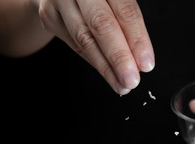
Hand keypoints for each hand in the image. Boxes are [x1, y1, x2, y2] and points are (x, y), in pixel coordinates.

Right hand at [36, 0, 154, 93]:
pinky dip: (94, 61)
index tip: (146, 64)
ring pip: (84, 38)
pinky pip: (75, 44)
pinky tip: (108, 74)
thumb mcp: (116, 1)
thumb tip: (139, 61)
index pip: (125, 10)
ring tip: (121, 85)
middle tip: (131, 80)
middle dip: (118, 56)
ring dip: (105, 67)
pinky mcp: (49, 16)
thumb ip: (126, 22)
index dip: (137, 39)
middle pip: (100, 24)